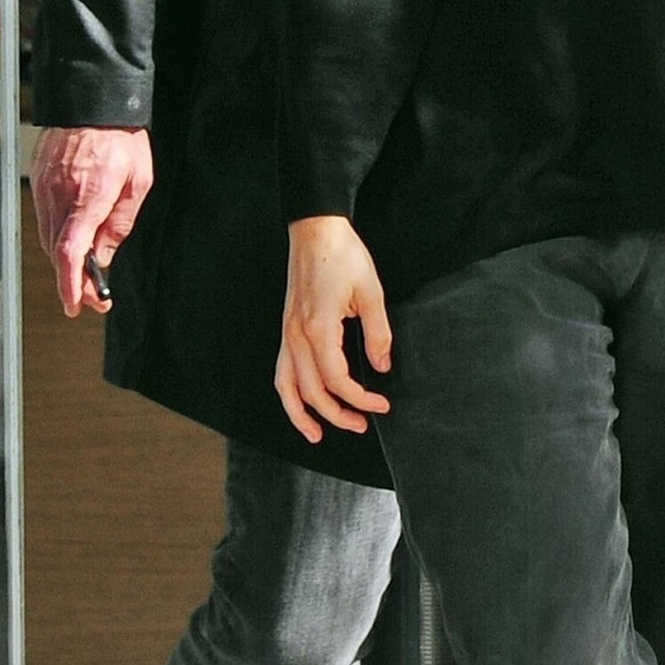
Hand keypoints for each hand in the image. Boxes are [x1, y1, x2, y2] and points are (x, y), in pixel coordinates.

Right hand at [30, 126, 153, 317]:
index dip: (70, 284)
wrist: (94, 102)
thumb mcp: (138, 183)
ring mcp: (44, 187)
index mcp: (88, 197)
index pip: (69, 252)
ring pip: (48, 238)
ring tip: (88, 269)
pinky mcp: (38, 180)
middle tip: (94, 295)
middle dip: (73, 279)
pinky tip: (75, 236)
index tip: (76, 304)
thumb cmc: (122, 140)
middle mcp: (59, 194)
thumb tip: (103, 259)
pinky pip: (44, 218)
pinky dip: (57, 235)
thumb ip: (119, 225)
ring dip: (65, 258)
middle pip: (57, 251)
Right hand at [277, 215, 393, 444]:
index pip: (337, 379)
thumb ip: (378, 334)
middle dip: (337, 414)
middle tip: (361, 424)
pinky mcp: (287, 328)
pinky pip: (282, 370)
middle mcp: (297, 335)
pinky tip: (301, 403)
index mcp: (319, 328)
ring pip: (286, 386)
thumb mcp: (370, 292)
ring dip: (301, 414)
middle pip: (312, 390)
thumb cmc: (343, 256)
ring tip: (317, 434)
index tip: (381, 405)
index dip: (360, 398)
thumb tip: (382, 367)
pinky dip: (289, 393)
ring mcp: (287, 332)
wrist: (315, 230)